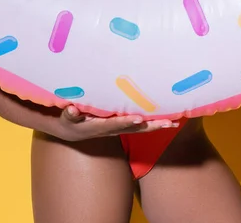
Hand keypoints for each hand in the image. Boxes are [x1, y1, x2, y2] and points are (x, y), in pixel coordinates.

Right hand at [55, 105, 178, 141]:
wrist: (72, 131)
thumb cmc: (68, 121)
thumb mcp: (66, 118)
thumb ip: (70, 114)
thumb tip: (73, 110)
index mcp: (99, 126)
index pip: (115, 124)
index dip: (126, 122)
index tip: (138, 119)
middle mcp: (112, 129)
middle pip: (134, 129)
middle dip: (151, 126)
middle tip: (168, 123)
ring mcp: (118, 128)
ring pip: (140, 129)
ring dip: (156, 126)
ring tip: (174, 123)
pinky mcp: (121, 125)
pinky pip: (139, 126)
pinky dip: (152, 124)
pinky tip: (165, 120)